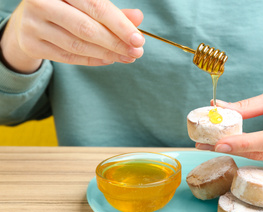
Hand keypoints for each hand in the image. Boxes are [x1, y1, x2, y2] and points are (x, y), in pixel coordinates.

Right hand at [0, 0, 143, 72]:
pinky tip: (109, 60)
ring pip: (77, 45)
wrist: (29, 18)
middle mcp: (41, 2)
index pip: (96, 6)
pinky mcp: (31, 44)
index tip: (138, 39)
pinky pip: (68, 57)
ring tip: (126, 57)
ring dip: (107, 54)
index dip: (119, 24)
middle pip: (86, 28)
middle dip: (116, 43)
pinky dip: (92, 60)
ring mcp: (32, 24)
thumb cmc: (66, 8)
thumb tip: (138, 18)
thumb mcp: (87, 4)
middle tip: (136, 53)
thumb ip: (111, 12)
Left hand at [196, 82, 262, 164]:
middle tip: (202, 144)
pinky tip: (231, 145)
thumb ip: (250, 105)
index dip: (242, 143)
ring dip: (236, 150)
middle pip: (261, 153)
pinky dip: (248, 151)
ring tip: (209, 143)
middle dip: (230, 149)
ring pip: (261, 157)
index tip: (218, 143)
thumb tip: (219, 107)